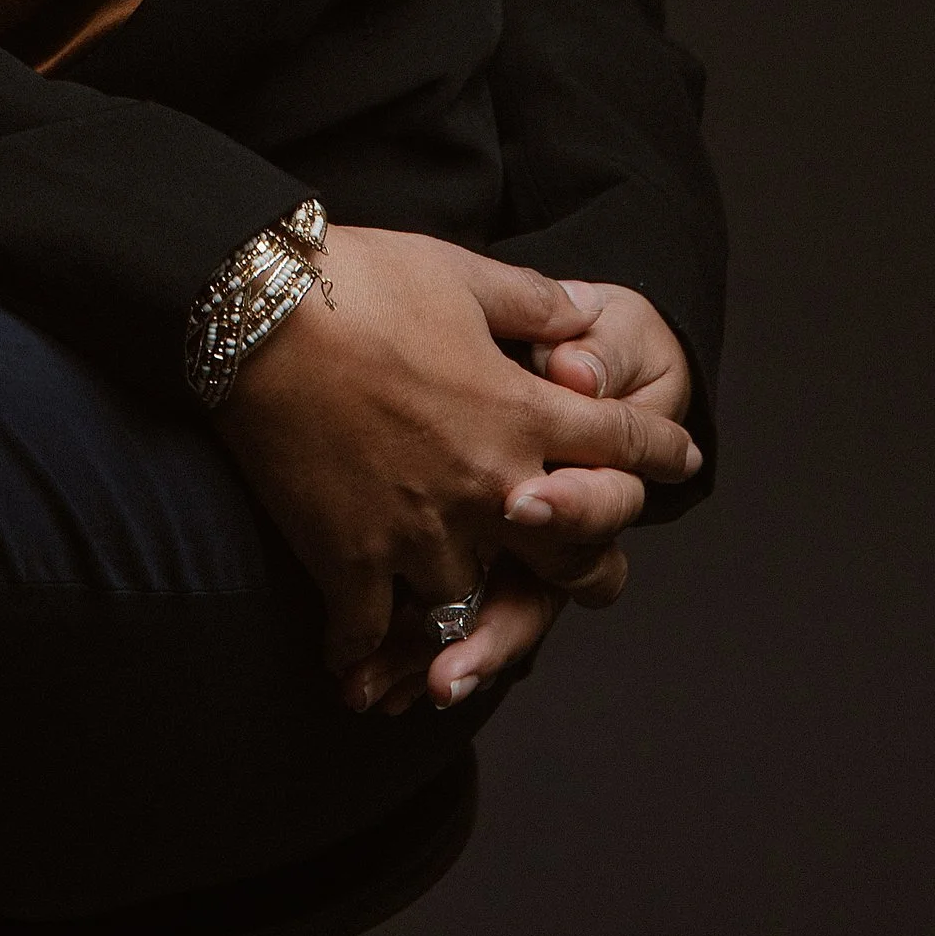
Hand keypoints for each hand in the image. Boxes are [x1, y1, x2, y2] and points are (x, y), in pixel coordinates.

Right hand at [353, 276, 696, 712]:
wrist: (253, 314)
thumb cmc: (357, 281)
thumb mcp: (459, 273)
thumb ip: (531, 304)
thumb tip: (579, 316)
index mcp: (519, 413)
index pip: (619, 442)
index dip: (657, 449)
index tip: (681, 459)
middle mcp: (485, 486)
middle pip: (570, 551)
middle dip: (590, 560)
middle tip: (594, 568)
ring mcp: (418, 532)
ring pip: (471, 601)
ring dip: (467, 610)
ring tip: (461, 628)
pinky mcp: (348, 559)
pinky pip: (369, 629)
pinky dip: (364, 650)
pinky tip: (357, 663)